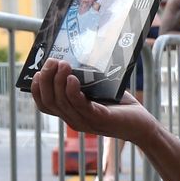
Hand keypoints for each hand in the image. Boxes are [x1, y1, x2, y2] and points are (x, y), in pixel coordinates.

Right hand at [30, 59, 150, 142]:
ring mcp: (86, 121)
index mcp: (70, 113)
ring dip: (58, 81)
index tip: (37, 72)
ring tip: (62, 64)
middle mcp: (74, 119)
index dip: (36, 89)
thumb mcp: (97, 91)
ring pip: (61, 102)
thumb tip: (72, 55)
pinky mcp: (99, 119)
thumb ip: (84, 80)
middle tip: (52, 61)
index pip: (44, 105)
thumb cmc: (120, 106)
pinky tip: (72, 78)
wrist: (143, 125)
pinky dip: (72, 90)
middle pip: (49, 101)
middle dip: (45, 79)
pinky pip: (79, 105)